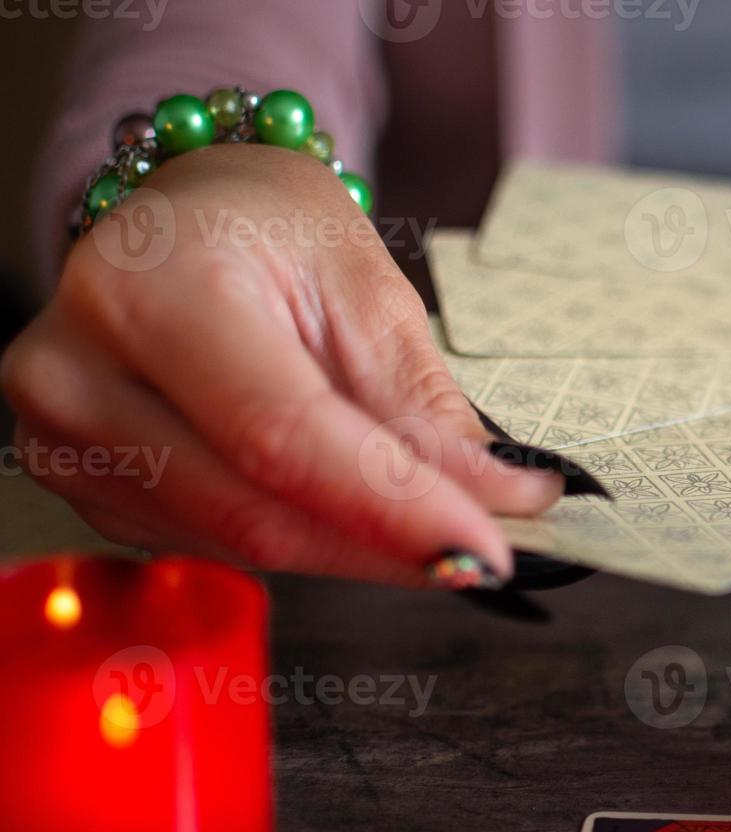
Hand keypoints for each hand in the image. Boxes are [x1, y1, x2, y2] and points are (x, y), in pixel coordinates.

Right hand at [2, 143, 561, 587]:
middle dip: (393, 545)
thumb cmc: (268, 230)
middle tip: (487, 548)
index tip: (489, 551)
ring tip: (424, 510)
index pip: (281, 437)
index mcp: (150, 290)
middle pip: (263, 513)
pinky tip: (339, 496)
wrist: (180, 219)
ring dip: (358, 546)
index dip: (394, 510)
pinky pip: (222, 543)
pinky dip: (308, 533)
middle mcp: (80, 373)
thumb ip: (425, 407)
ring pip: (249, 544)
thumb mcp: (366, 288)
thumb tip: (504, 499)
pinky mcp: (90, 488)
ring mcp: (67, 441)